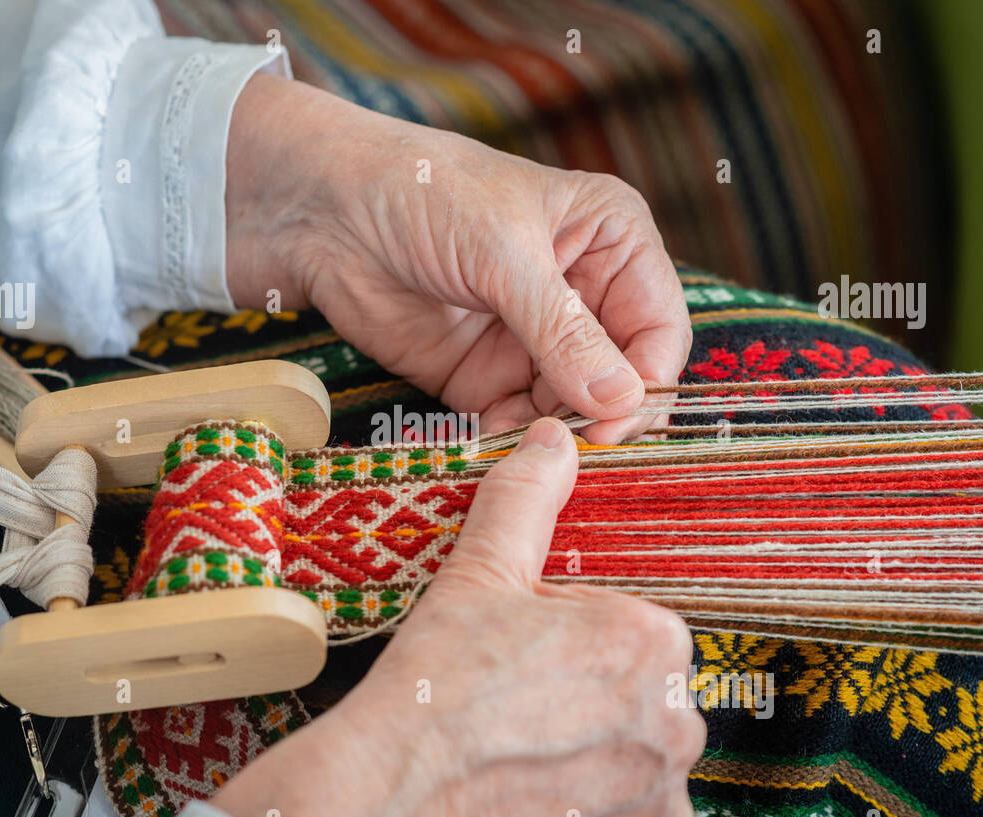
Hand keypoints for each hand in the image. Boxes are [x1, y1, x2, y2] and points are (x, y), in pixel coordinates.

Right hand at [210, 418, 704, 816]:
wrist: (390, 809)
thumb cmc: (433, 692)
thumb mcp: (477, 577)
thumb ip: (524, 500)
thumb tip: (553, 440)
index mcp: (649, 640)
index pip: (634, 634)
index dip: (575, 647)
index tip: (526, 666)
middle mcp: (674, 723)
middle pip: (642, 702)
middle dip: (592, 707)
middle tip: (518, 718)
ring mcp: (661, 801)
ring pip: (639, 767)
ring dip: (597, 767)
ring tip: (523, 766)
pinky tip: (539, 808)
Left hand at [224, 76, 690, 443]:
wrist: (324, 212)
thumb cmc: (423, 195)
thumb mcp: (502, 253)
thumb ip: (563, 329)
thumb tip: (620, 399)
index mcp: (611, 240)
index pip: (658, 325)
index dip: (647, 378)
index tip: (619, 419)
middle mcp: (582, 294)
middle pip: (623, 377)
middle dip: (606, 414)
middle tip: (583, 447)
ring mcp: (533, 341)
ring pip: (574, 409)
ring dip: (560, 436)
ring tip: (537, 453)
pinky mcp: (485, 377)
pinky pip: (519, 424)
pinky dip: (515, 444)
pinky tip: (503, 453)